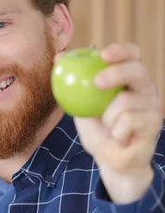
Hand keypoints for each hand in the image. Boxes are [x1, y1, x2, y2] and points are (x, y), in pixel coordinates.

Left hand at [73, 43, 162, 202]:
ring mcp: (153, 105)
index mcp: (130, 79)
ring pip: (125, 102)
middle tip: (96, 82)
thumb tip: (58, 58)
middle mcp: (145, 89)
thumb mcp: (81, 106)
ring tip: (111, 130)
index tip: (102, 54)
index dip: (121, 51)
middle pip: (137, 70)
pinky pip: (129, 121)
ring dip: (108, 119)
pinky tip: (120, 139)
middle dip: (116, 73)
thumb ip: (73, 83)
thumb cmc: (99, 132)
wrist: (111, 161)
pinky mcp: (154, 123)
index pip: (133, 55)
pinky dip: (116, 132)